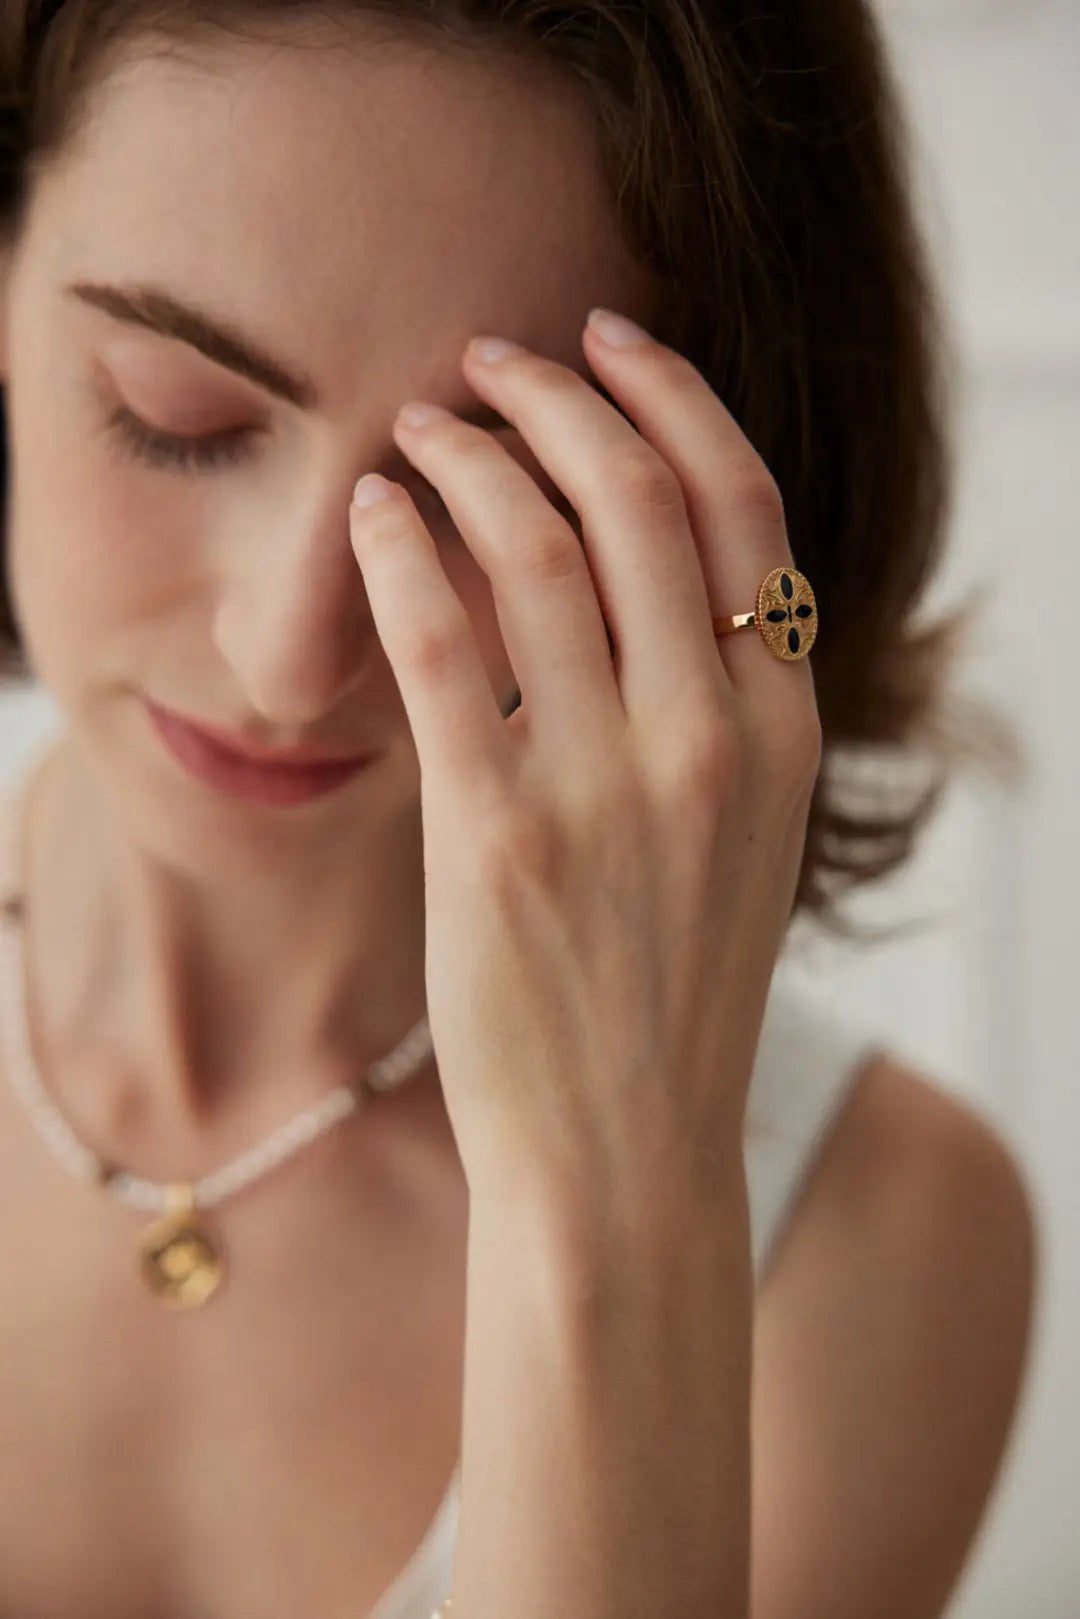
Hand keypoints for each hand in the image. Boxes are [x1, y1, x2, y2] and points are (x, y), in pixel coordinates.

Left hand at [347, 311, 821, 1222]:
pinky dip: (401, 552)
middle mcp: (709, 738)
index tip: (606, 344)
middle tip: (493, 361)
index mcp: (779, 729)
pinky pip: (441, 642)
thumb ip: (712, 706)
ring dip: (469, 457)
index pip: (741, 510)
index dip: (670, 401)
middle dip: (559, 397)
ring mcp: (606, 785)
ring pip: (534, 547)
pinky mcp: (497, 833)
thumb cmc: (670, 993)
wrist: (625, 1154)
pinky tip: (374, 512)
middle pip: (637, 498)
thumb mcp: (739, 839)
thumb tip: (628, 568)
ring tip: (423, 428)